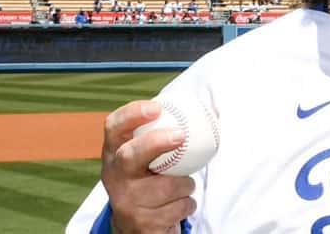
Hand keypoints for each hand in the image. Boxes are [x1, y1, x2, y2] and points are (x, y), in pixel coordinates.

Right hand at [102, 100, 197, 233]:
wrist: (137, 226)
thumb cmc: (151, 180)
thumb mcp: (150, 158)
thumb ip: (168, 134)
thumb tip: (215, 111)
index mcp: (115, 153)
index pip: (114, 127)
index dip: (132, 114)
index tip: (157, 108)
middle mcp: (115, 176)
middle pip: (130, 156)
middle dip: (155, 143)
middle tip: (180, 136)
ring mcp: (126, 202)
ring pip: (167, 186)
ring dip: (186, 184)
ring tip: (182, 185)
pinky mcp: (141, 224)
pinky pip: (178, 208)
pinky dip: (187, 204)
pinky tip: (178, 205)